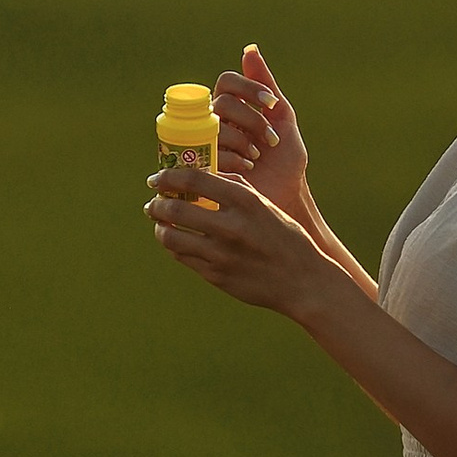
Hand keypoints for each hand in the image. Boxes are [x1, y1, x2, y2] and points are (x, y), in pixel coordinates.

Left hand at [145, 157, 329, 318]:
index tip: (157, 178)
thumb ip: (236, 188)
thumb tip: (204, 175)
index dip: (168, 177)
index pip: (194, 180)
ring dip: (160, 228)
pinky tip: (177, 242)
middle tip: (153, 203)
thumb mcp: (266, 206)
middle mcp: (231, 227)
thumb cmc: (285, 238)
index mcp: (246, 202)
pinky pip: (183, 258)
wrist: (303, 281)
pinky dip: (175, 247)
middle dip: (156, 204)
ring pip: (171, 238)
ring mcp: (222, 255)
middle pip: (175, 210)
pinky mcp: (216, 276)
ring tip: (160, 224)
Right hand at [211, 43, 308, 218]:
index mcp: (231, 106)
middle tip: (271, 140)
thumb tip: (250, 49)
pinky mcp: (202, 167)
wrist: (286, 194)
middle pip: (222, 103)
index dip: (248, 88)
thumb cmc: (285, 158)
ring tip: (257, 156)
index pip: (227, 81)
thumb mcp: (281, 117)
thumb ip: (265, 85)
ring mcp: (205, 143)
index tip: (272, 104)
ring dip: (243, 141)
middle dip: (252, 120)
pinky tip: (247, 169)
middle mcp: (214, 121)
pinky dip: (234, 159)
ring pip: (215, 127)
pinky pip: (210, 152)